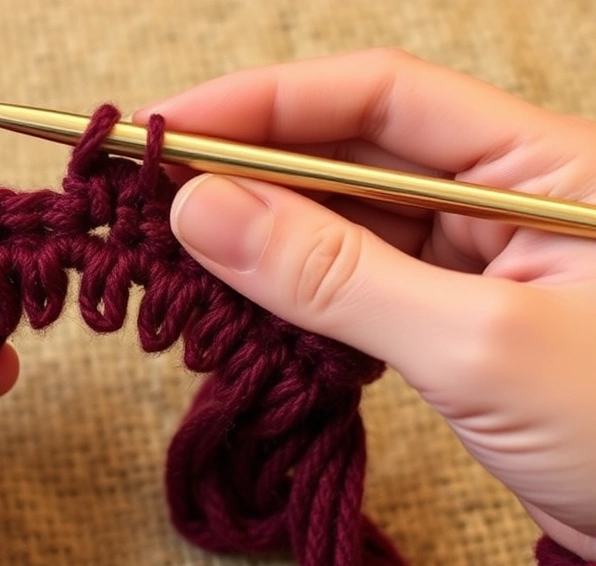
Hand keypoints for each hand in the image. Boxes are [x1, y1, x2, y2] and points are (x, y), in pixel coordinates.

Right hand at [135, 48, 595, 560]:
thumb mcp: (476, 346)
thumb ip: (335, 275)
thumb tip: (202, 212)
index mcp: (541, 164)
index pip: (382, 94)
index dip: (268, 102)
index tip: (172, 129)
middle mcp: (501, 192)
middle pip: (351, 148)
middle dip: (248, 166)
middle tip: (150, 191)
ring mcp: (472, 254)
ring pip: (340, 216)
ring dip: (259, 228)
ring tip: (175, 243)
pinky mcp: (446, 313)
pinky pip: (349, 278)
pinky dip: (289, 287)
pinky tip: (235, 291)